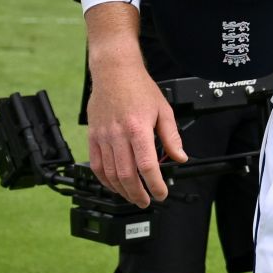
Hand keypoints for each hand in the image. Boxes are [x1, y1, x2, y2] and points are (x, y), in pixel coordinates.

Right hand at [85, 62, 188, 208]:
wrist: (114, 72)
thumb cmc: (139, 88)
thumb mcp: (163, 110)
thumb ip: (171, 137)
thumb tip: (180, 157)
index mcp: (138, 129)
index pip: (147, 166)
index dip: (155, 185)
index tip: (161, 193)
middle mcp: (118, 135)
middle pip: (126, 175)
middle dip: (138, 194)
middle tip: (146, 200)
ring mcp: (103, 137)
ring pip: (110, 174)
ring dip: (122, 190)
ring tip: (133, 196)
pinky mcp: (93, 137)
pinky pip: (96, 165)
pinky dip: (104, 180)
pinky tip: (114, 185)